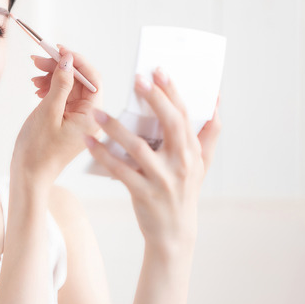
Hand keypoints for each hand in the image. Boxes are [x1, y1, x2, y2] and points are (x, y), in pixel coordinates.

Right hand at [11, 47, 101, 189]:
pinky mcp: (69, 122)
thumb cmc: (38, 149)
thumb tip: (67, 60)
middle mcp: (91, 118)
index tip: (59, 50)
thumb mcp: (48, 111)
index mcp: (93, 117)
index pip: (93, 79)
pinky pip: (64, 98)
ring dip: (53, 78)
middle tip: (39, 60)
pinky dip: (51, 89)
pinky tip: (38, 89)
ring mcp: (80, 120)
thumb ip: (60, 84)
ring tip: (34, 77)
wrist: (28, 175)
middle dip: (61, 68)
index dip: (77, 61)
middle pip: (81, 81)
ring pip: (71, 88)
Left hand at [85, 68, 220, 249]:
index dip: (172, 92)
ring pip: (139, 147)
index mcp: (192, 151)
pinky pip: (120, 170)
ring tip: (98, 113)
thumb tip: (215, 104)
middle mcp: (181, 163)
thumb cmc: (184, 191)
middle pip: (170, 124)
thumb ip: (207, 135)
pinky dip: (103, 154)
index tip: (158, 71)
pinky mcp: (144, 193)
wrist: (174, 233)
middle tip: (137, 79)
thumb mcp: (201, 165)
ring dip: (117, 128)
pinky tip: (89, 141)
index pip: (184, 115)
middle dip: (155, 99)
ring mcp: (163, 179)